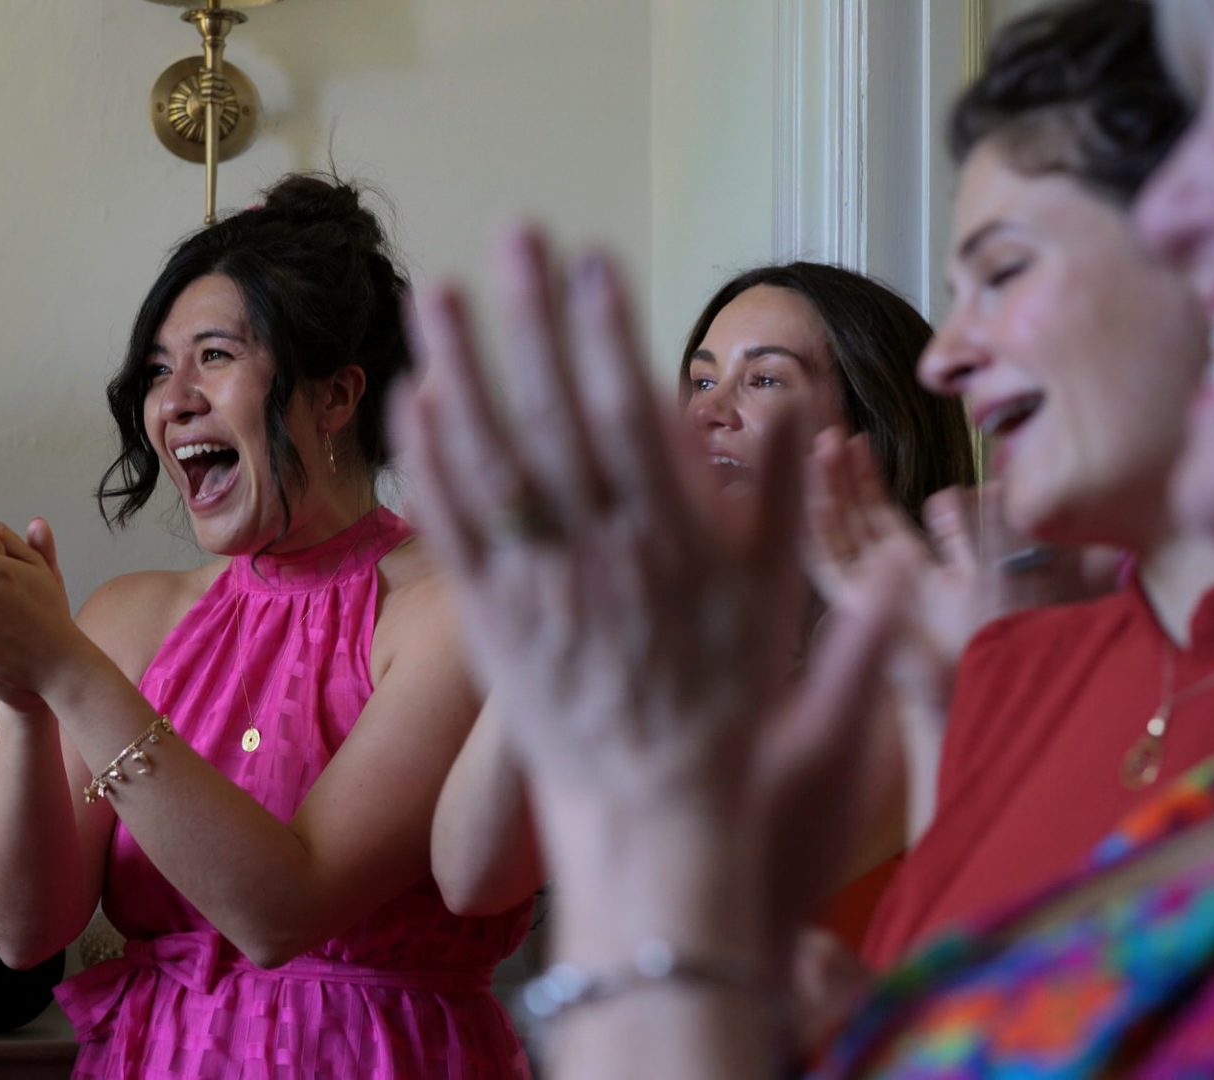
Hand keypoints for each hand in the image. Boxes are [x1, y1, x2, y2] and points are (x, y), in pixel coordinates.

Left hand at [394, 229, 907, 936]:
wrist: (656, 812)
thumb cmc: (727, 702)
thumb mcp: (778, 602)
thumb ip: (783, 498)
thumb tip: (797, 399)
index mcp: (670, 541)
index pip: (631, 418)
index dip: (609, 336)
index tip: (595, 260)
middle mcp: (596, 555)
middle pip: (551, 420)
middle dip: (530, 322)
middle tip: (512, 236)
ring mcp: (534, 587)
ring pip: (488, 464)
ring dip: (462, 371)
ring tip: (442, 295)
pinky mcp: (489, 618)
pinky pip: (454, 531)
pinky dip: (432, 467)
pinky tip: (416, 402)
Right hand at [807, 430, 1099, 709]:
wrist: (1000, 692)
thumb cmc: (1022, 641)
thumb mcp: (1041, 574)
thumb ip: (1048, 546)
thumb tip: (1048, 504)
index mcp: (918, 575)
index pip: (878, 518)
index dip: (865, 481)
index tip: (861, 441)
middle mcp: (886, 586)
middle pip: (849, 522)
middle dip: (839, 476)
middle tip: (830, 432)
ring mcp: (869, 598)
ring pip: (836, 534)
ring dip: (825, 490)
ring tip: (822, 444)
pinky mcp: (858, 612)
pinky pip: (827, 565)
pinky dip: (818, 526)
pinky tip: (815, 492)